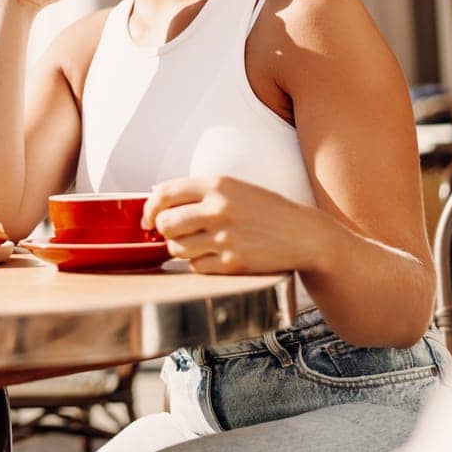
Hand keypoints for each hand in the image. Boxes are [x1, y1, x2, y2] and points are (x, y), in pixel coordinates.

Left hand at [141, 176, 331, 274]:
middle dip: (164, 231)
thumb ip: (198, 192)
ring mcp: (226, 237)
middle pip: (165, 224)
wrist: (303, 235)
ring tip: (196, 244)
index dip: (150, 208)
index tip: (149, 218)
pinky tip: (213, 256)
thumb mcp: (234, 188)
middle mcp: (219, 209)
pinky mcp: (233, 263)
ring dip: (179, 249)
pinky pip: (195, 267)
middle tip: (174, 233)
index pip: (164, 193)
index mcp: (218, 184)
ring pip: (176, 248)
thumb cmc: (264, 210)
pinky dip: (198, 264)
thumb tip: (156, 200)